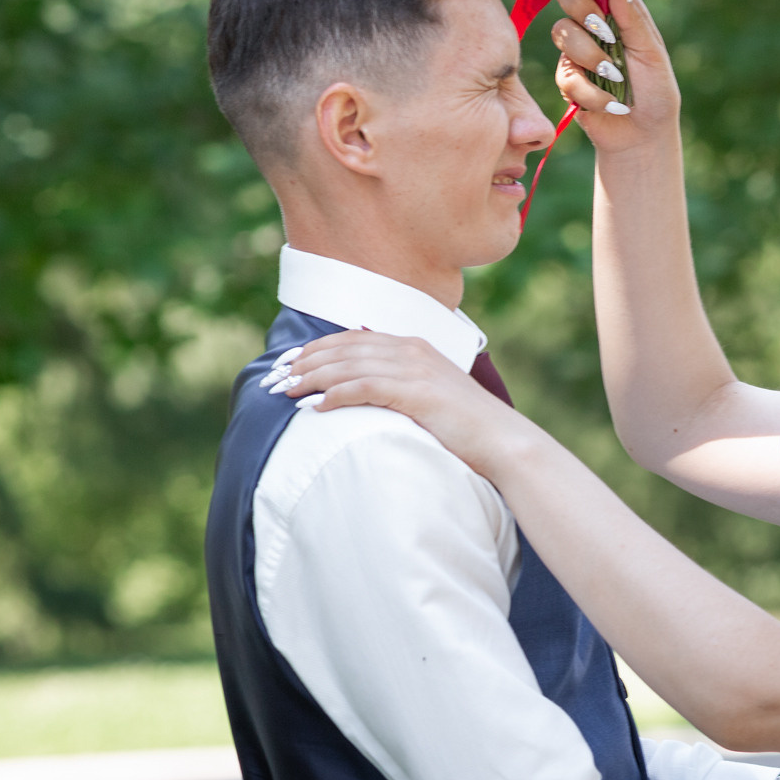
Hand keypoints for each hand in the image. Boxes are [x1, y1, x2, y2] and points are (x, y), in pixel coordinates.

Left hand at [279, 330, 536, 476]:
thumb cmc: (465, 427)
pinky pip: (365, 387)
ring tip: (288, 391)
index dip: (317, 348)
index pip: (353, 339)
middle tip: (277, 377)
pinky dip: (336, 395)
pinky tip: (317, 407)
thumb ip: (399, 384)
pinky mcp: (417, 391)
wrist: (502, 441)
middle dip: (306, 361)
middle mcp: (411, 350)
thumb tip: (363, 387)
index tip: (289, 362)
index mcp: (413, 346)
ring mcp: (415, 368)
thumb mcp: (429, 396)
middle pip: (344, 348)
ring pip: (349, 365)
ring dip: (313, 377)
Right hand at [547, 0, 677, 155]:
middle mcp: (593, 23)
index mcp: (616, 9)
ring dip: (591, 56)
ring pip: (562, 32)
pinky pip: (567, 74)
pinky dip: (591, 92)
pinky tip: (612, 104)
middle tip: (603, 31)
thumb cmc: (656, 91)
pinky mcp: (567, 79)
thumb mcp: (651, 53)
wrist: (644, 136)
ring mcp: (577, 50)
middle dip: (582, 8)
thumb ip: (633, 18)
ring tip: (615, 76)